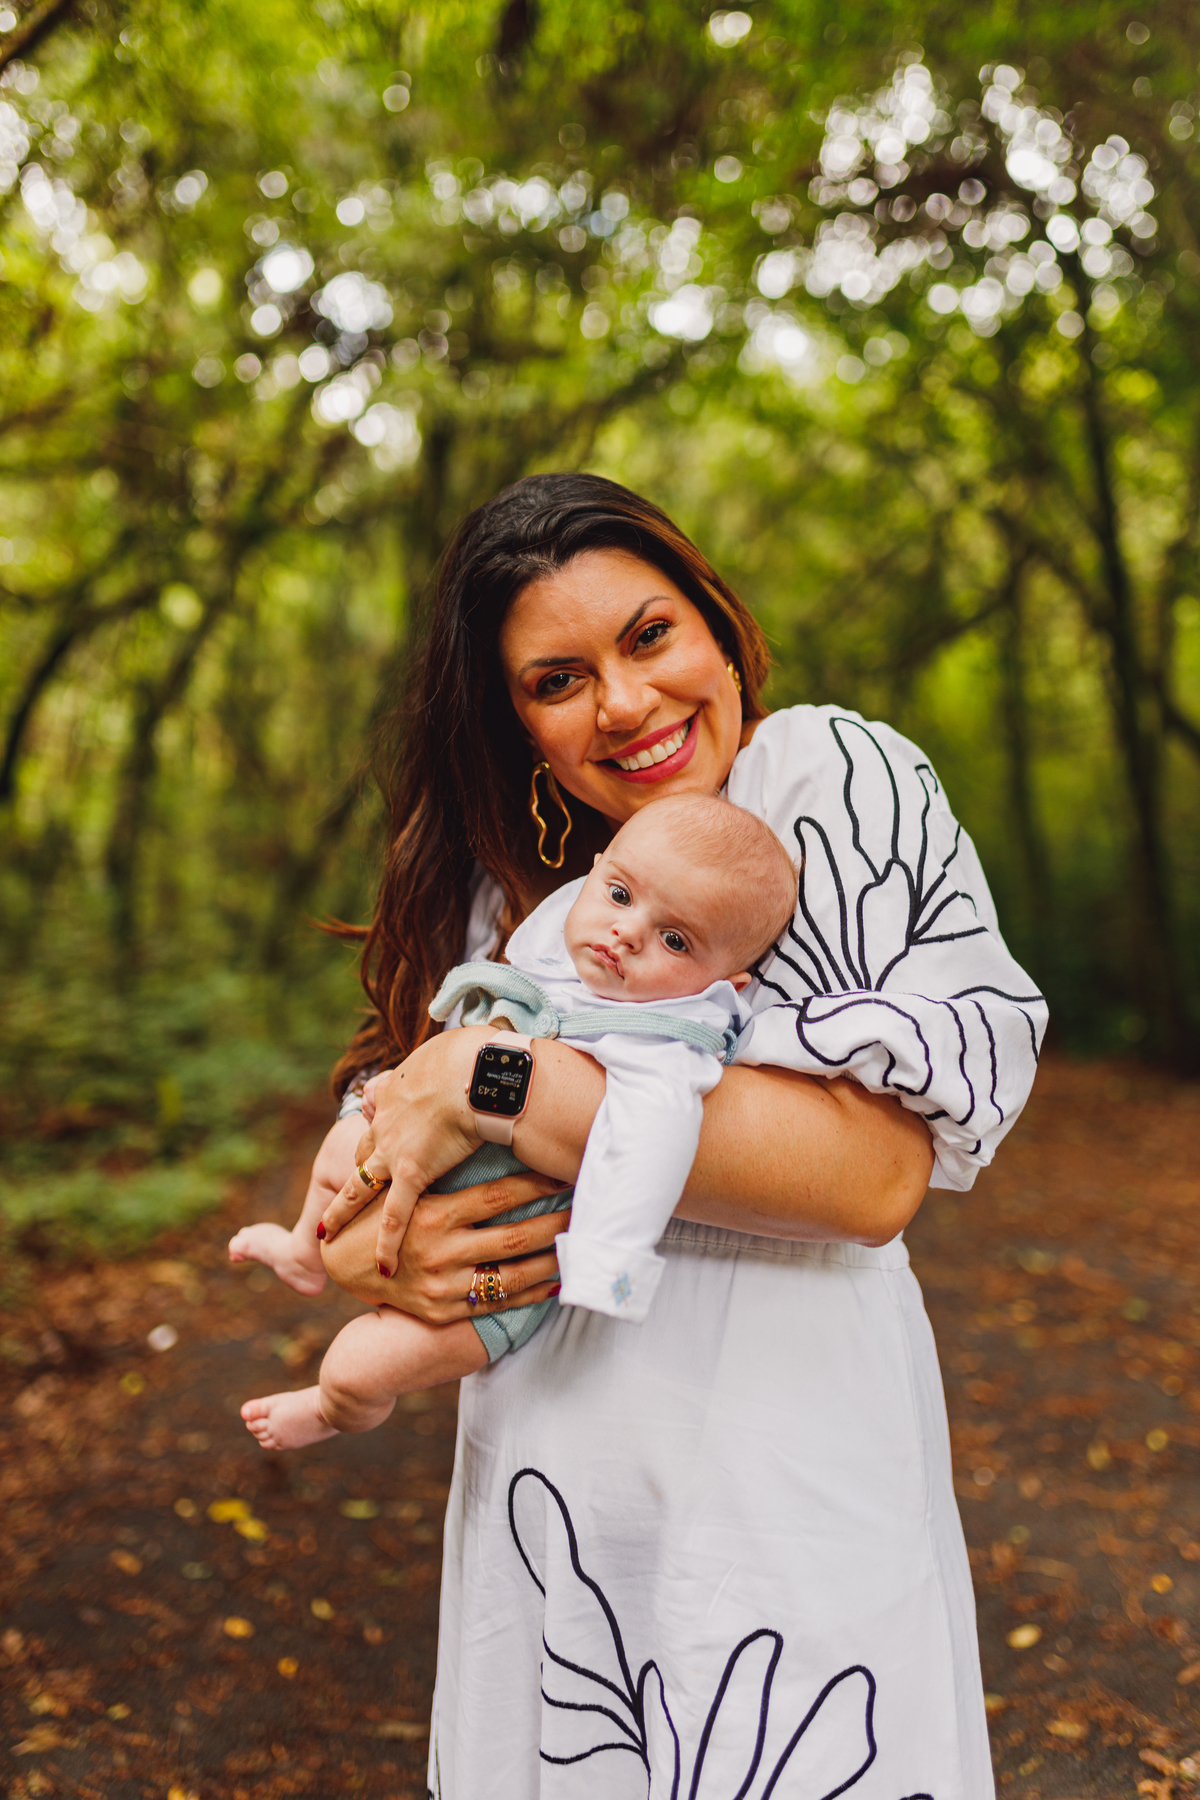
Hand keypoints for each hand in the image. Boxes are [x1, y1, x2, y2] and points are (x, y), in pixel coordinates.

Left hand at [319, 1027, 490, 1276]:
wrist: (476, 1069)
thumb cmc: (477, 1052)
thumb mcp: (458, 1044)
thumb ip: (460, 1052)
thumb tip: (483, 1043)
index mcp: (398, 1089)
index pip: (381, 1111)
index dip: (380, 1126)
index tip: (376, 1131)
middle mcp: (387, 1120)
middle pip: (364, 1150)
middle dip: (356, 1170)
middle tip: (346, 1191)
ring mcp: (394, 1149)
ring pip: (361, 1186)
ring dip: (344, 1212)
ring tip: (327, 1235)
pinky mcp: (411, 1173)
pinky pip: (393, 1216)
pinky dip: (386, 1244)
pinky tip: (382, 1268)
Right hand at [320, 1169, 568, 1322]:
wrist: (341, 1266)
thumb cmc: (378, 1210)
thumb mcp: (398, 1179)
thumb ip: (429, 1154)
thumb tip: (466, 1117)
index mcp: (434, 1212)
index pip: (498, 1196)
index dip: (536, 1184)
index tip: (564, 1172)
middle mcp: (441, 1250)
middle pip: (514, 1235)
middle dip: (555, 1221)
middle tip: (586, 1206)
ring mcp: (444, 1284)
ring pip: (512, 1273)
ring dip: (552, 1258)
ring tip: (581, 1243)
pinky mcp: (444, 1310)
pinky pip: (497, 1303)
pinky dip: (530, 1294)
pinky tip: (555, 1282)